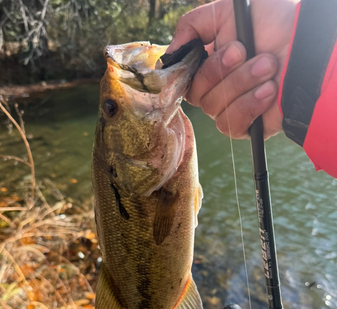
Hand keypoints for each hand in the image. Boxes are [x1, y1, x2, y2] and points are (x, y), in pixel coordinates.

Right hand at [168, 0, 298, 138]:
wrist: (308, 49)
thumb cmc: (275, 25)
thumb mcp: (230, 11)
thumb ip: (193, 25)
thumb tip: (170, 53)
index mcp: (209, 63)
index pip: (183, 78)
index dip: (187, 70)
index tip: (203, 52)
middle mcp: (216, 87)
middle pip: (196, 93)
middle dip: (220, 70)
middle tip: (244, 51)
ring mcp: (230, 108)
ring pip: (214, 107)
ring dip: (242, 83)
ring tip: (269, 66)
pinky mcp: (245, 126)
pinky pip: (230, 124)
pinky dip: (250, 105)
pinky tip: (269, 91)